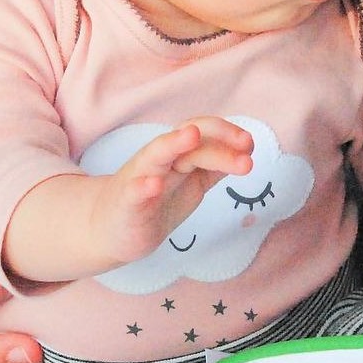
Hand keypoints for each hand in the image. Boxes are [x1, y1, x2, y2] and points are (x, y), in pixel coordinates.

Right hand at [101, 117, 256, 262]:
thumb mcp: (192, 182)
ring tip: (191, 136)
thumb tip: (246, 153)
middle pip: (188, 141)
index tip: (250, 144)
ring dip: (173, 143)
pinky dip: (143, 186)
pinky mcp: (127, 203)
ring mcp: (140, 179)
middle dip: (217, 141)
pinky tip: (155, 184)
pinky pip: (133, 192)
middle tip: (245, 146)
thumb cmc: (157, 202)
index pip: (204, 133)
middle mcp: (160, 160)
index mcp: (178, 155)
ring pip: (155, 155)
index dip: (227, 134)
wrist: (113, 229)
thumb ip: (215, 167)